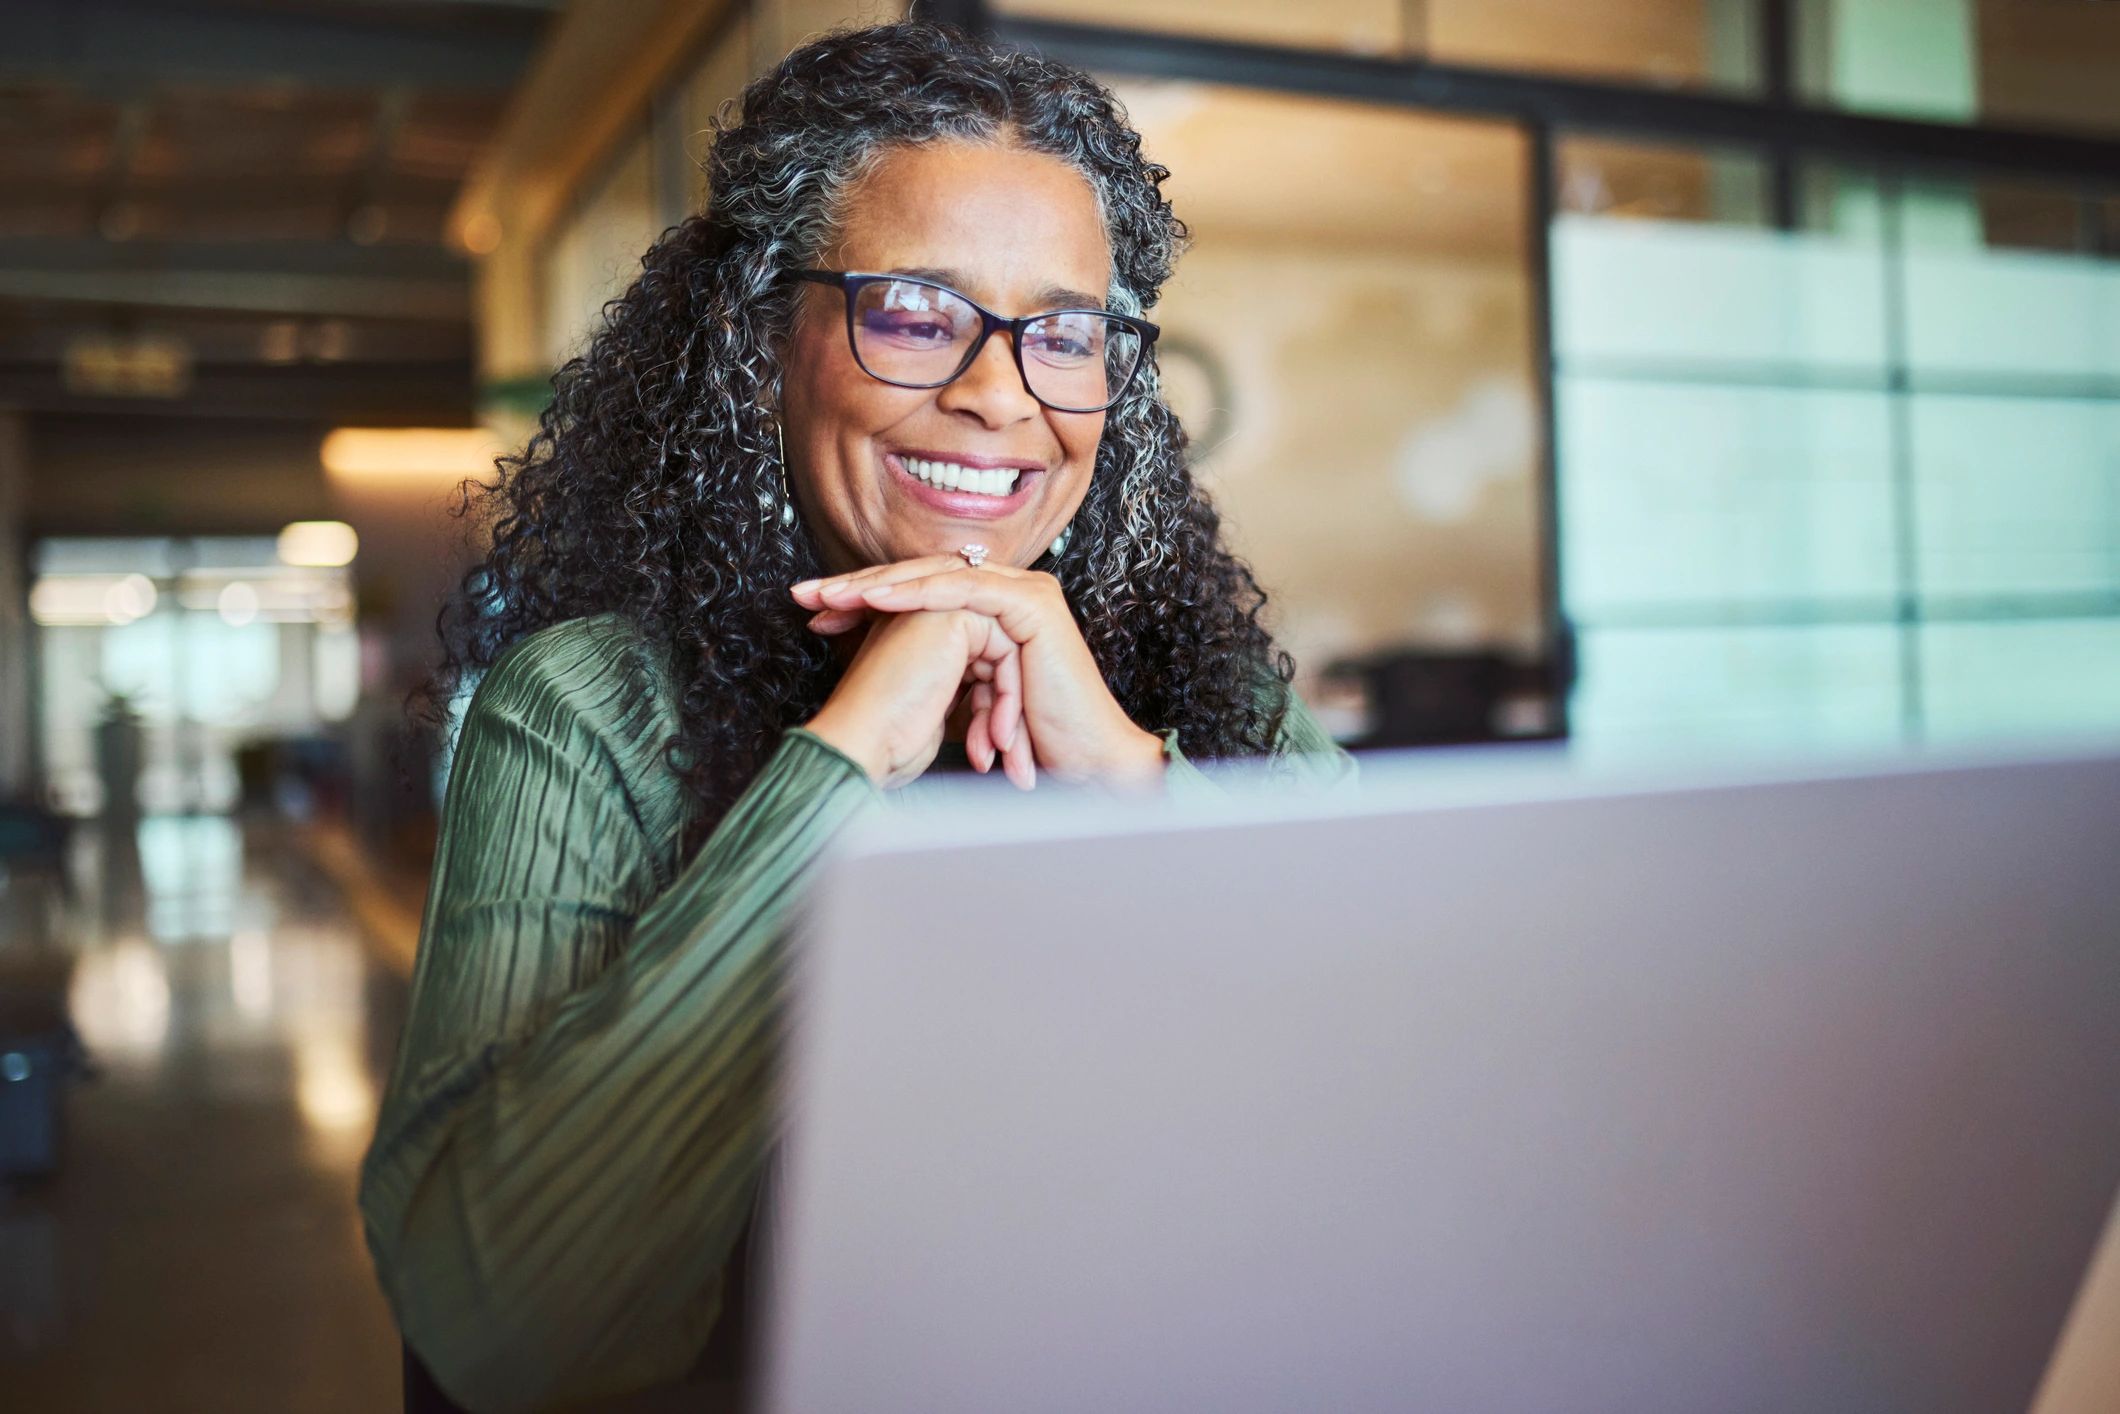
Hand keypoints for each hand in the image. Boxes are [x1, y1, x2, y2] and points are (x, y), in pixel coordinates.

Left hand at [793, 557, 1165, 787]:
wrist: (1081, 767)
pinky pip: (965, 591)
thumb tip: (871, 666)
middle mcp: (1010, 593)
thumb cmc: (1025, 745)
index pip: (920, 593)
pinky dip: (919, 593)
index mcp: (993, 612)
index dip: (865, 600)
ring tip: (833, 595)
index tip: (813, 614)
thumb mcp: (963, 701)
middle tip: (806, 594)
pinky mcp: (1032, 605)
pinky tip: (878, 597)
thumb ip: (934, 671)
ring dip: (881, 584)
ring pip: (939, 577)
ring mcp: (1025, 593)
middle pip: (923, 577)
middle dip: (860, 586)